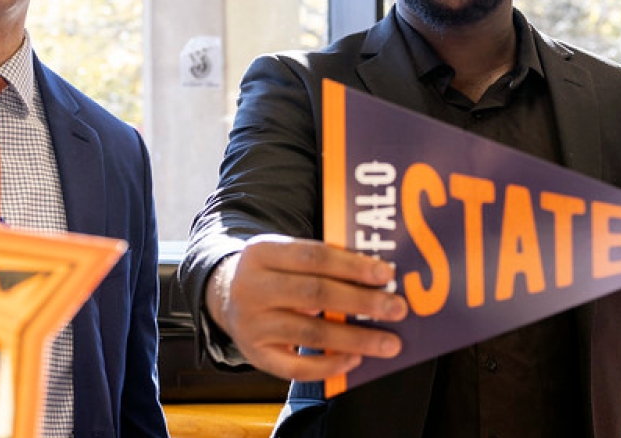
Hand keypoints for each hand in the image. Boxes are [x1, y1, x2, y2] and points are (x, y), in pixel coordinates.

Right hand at [205, 234, 406, 381]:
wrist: (224, 296)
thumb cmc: (272, 273)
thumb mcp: (285, 255)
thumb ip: (322, 262)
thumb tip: (377, 280)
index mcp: (261, 252)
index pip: (313, 256)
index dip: (352, 265)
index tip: (387, 274)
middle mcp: (250, 288)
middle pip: (314, 294)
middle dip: (362, 302)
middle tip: (397, 309)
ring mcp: (251, 324)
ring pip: (310, 333)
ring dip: (356, 339)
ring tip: (388, 343)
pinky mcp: (255, 355)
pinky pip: (296, 368)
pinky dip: (329, 365)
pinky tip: (354, 359)